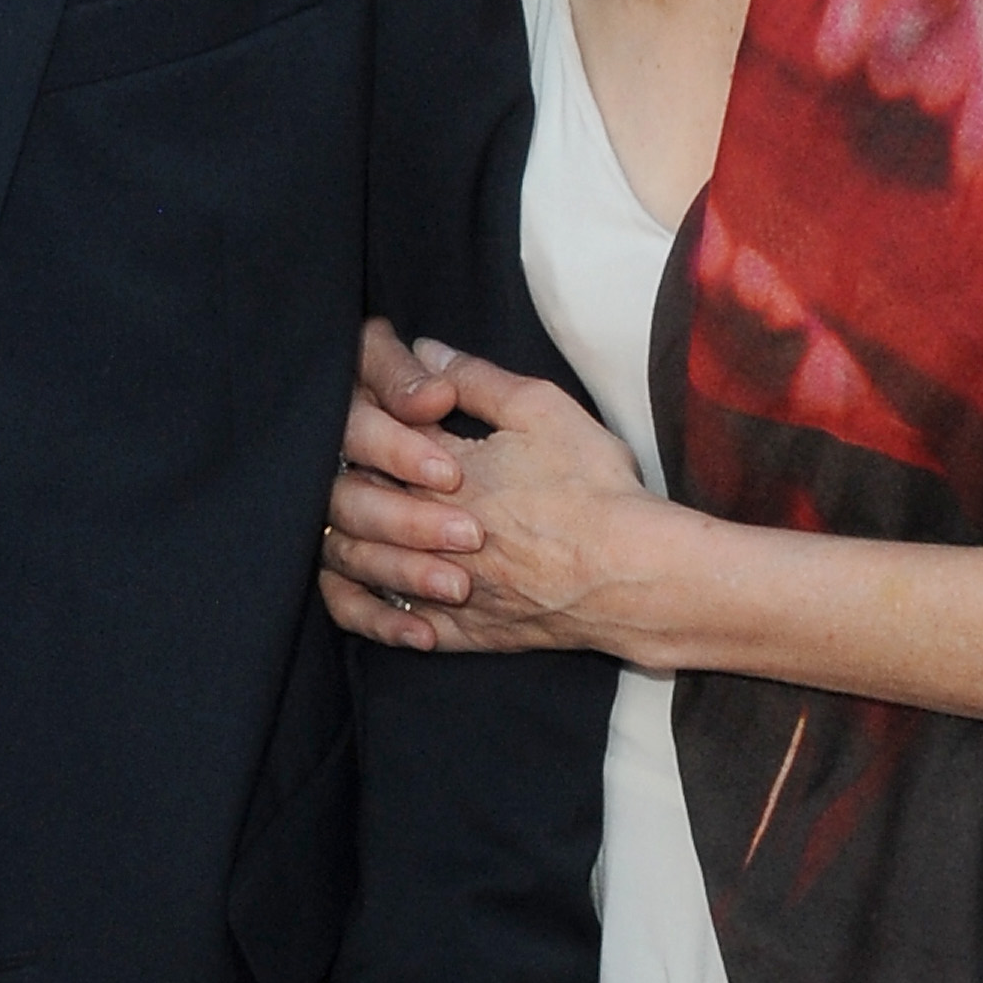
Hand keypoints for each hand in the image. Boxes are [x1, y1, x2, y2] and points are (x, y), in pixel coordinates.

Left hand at [319, 337, 670, 660]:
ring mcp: (439, 585)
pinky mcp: (461, 630)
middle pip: (351, 499)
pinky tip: (378, 591)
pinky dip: (375, 611)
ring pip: (357, 563)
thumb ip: (476, 379)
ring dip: (354, 537)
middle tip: (362, 462)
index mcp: (440, 469)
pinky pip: (391, 625)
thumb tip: (426, 351)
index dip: (367, 414)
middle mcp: (426, 529)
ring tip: (360, 520)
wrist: (633, 575)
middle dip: (349, 477)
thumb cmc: (594, 490)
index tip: (383, 407)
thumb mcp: (542, 410)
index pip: (372, 432)